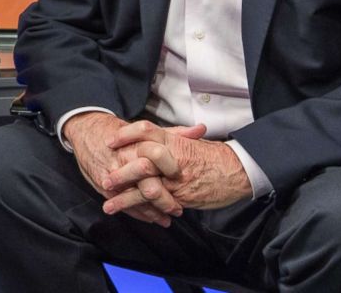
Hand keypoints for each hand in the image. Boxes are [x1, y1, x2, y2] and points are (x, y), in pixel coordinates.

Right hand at [63, 112, 185, 225]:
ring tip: (167, 219)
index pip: (158, 158)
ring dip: (153, 211)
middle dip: (165, 200)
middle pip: (148, 185)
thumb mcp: (147, 131)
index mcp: (138, 144)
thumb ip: (175, 133)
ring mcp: (113, 176)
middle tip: (179, 209)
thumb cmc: (121, 133)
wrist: (87, 132)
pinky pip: (123, 204)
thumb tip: (200, 130)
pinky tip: (151, 218)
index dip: (171, 170)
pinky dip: (138, 214)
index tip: (182, 179)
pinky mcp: (103, 187)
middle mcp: (125, 160)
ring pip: (136, 200)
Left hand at [102, 120, 251, 213]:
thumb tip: (156, 137)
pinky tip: (122, 211)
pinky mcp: (177, 195)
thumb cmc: (215, 157)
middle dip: (119, 168)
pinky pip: (152, 201)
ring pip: (142, 183)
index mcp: (173, 140)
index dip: (126, 134)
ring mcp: (174, 178)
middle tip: (103, 175)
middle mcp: (171, 157)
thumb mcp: (192, 143)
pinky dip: (135, 207)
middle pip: (138, 157)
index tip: (110, 141)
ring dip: (122, 193)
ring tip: (106, 199)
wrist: (237, 171)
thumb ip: (174, 139)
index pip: (145, 130)